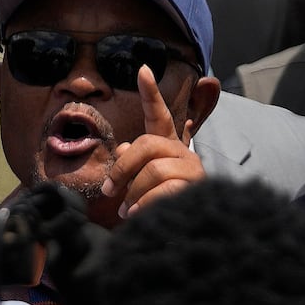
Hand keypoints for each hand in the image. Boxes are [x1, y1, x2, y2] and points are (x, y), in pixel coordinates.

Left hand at [102, 65, 203, 218]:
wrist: (190, 235)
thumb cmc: (159, 207)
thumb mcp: (142, 184)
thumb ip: (133, 164)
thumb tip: (124, 145)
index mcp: (169, 148)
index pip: (159, 116)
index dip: (151, 94)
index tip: (142, 70)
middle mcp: (184, 154)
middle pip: (147, 144)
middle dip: (123, 168)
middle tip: (110, 191)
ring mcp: (192, 171)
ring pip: (153, 170)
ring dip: (133, 193)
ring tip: (126, 211)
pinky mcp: (195, 189)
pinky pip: (164, 191)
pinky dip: (144, 205)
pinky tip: (138, 216)